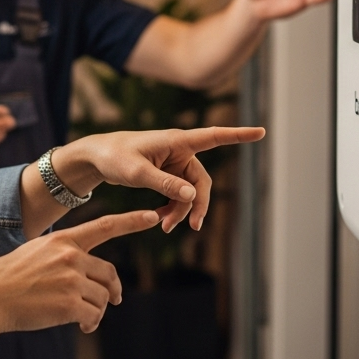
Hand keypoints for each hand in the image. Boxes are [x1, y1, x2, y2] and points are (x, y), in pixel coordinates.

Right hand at [0, 209, 161, 333]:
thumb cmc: (11, 277)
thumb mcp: (38, 251)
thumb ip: (66, 254)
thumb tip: (92, 273)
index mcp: (64, 240)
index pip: (105, 226)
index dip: (131, 221)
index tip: (153, 216)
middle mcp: (70, 256)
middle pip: (109, 273)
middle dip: (114, 289)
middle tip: (115, 299)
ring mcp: (70, 279)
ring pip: (103, 297)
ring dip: (97, 311)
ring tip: (84, 319)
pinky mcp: (68, 304)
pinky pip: (94, 315)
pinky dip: (91, 323)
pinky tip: (81, 326)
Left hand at [44, 126, 264, 234]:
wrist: (96, 158)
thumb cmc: (114, 157)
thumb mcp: (136, 172)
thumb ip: (164, 183)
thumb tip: (192, 195)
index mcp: (176, 141)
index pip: (214, 136)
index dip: (238, 135)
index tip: (262, 131)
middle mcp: (180, 150)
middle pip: (202, 181)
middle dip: (197, 204)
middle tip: (192, 227)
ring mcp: (175, 163)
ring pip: (190, 192)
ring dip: (182, 210)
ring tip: (165, 227)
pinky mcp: (168, 174)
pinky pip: (179, 195)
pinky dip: (173, 208)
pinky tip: (161, 220)